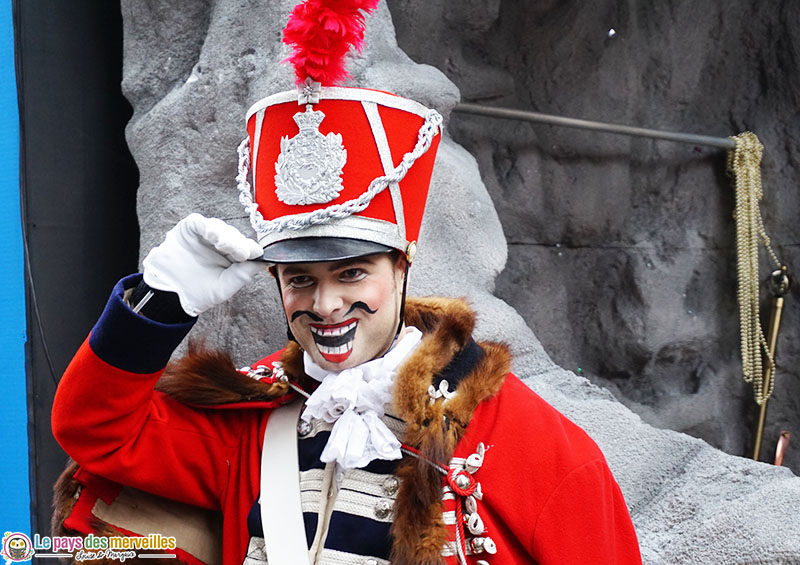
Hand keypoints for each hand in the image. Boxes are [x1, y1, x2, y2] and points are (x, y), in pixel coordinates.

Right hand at [143, 213, 266, 315]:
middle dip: (238, 244)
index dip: (251, 250)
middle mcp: (221, 243)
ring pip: (220, 228)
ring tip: (224, 245)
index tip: (256, 254)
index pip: (246, 248)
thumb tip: (267, 261)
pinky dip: (206, 227)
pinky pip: (199, 223)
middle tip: (242, 253)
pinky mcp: (189, 228)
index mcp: (233, 257)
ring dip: (224, 236)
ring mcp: (206, 234)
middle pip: (235, 236)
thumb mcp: (224, 287)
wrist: (168, 294)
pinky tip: (211, 235)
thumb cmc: (197, 292)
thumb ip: (243, 274)